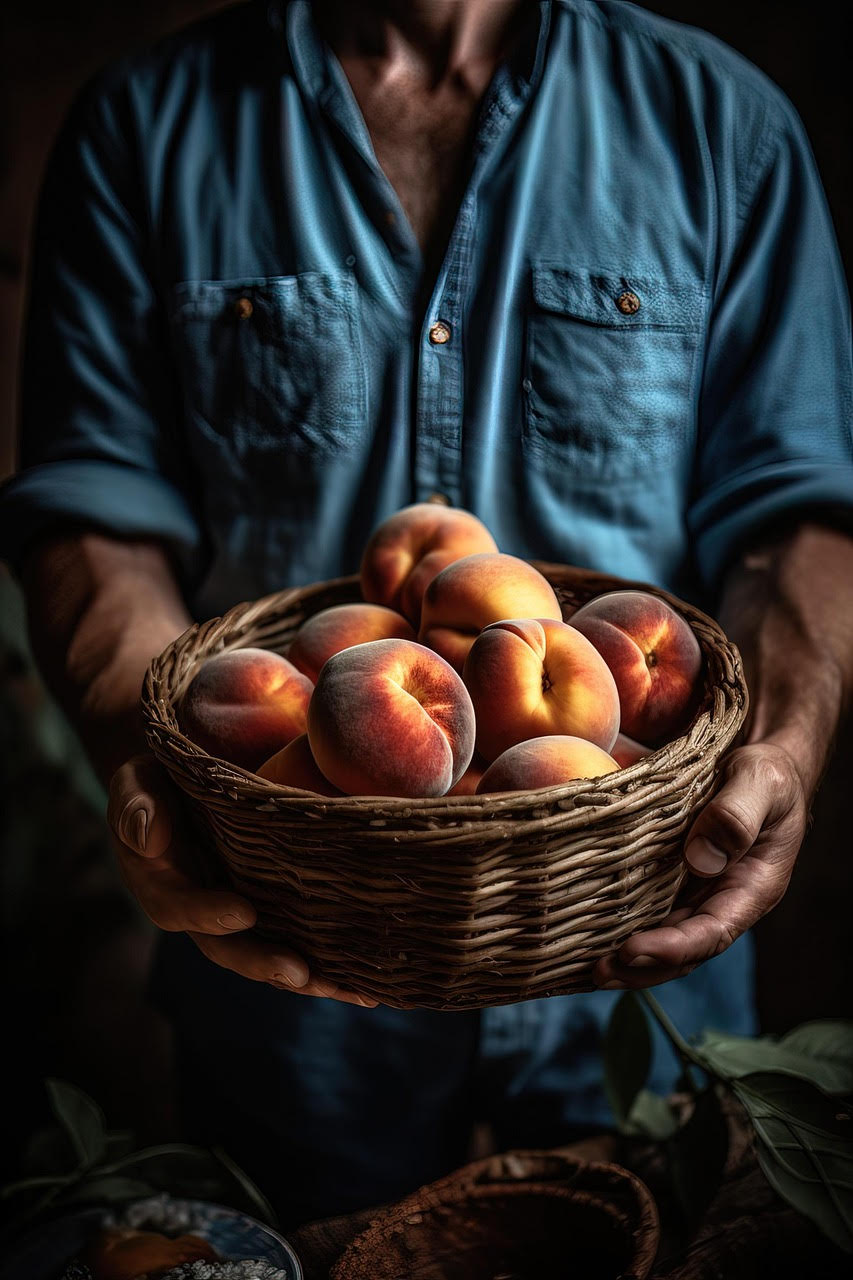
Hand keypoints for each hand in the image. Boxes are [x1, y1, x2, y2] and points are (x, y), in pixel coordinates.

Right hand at [107, 753, 376, 1005]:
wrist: (191, 783)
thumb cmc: (160, 780)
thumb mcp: (138, 782)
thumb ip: (136, 806)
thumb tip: (150, 836)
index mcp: (165, 886)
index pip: (182, 908)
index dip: (210, 914)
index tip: (243, 912)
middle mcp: (204, 912)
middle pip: (230, 949)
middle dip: (265, 962)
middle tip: (301, 973)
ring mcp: (240, 915)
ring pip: (270, 954)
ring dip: (307, 976)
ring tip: (349, 988)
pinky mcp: (274, 911)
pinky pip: (300, 942)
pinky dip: (331, 964)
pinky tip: (368, 984)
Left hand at [593, 743, 807, 989]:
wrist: (763, 768)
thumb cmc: (768, 774)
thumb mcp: (760, 782)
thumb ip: (737, 816)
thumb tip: (700, 858)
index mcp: (753, 888)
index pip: (713, 933)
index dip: (672, 948)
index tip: (632, 950)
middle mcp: (724, 901)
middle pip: (684, 951)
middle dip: (641, 967)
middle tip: (598, 972)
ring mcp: (699, 894)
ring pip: (664, 938)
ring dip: (628, 959)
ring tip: (588, 968)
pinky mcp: (676, 880)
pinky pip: (650, 911)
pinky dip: (622, 927)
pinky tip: (588, 934)